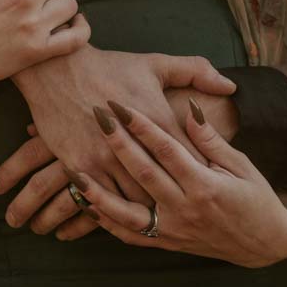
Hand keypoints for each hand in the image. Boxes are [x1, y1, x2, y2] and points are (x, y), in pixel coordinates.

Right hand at [0, 48, 235, 233]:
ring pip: (136, 197)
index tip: (219, 186)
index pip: (189, 154)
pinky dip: (115, 210)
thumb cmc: (109, 65)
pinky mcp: (81, 166)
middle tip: (200, 214)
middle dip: (183, 198)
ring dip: (151, 211)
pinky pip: (103, 198)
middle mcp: (134, 144)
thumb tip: (229, 87)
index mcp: (157, 118)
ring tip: (169, 223)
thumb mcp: (155, 63)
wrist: (57, 67)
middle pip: (166, 182)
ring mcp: (105, 158)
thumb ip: (196, 72)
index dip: (205, 172)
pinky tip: (128, 218)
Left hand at [71, 98, 286, 266]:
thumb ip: (211, 141)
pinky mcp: (168, 244)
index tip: (123, 104)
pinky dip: (107, 221)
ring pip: (129, 212)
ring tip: (74, 170)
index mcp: (206, 185)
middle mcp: (187, 209)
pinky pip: (131, 235)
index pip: (168, 150)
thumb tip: (189, 110)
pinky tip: (87, 204)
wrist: (265, 243)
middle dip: (118, 144)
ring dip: (99, 191)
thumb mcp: (241, 165)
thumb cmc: (256, 197)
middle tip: (97, 117)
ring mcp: (175, 230)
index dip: (144, 126)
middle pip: (144, 174)